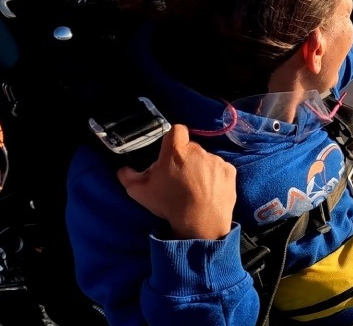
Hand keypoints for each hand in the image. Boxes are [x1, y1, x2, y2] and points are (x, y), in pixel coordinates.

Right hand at [117, 124, 235, 239]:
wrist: (200, 223)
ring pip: (205, 158)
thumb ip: (127, 176)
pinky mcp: (229, 170)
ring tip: (195, 188)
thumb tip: (123, 168)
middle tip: (180, 177)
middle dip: (185, 158)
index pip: (176, 130)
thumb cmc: (169, 204)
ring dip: (200, 168)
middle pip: (190, 147)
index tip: (170, 153)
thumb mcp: (139, 192)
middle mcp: (198, 150)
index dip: (173, 140)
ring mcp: (215, 160)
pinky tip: (209, 191)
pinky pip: (220, 168)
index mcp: (176, 151)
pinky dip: (215, 177)